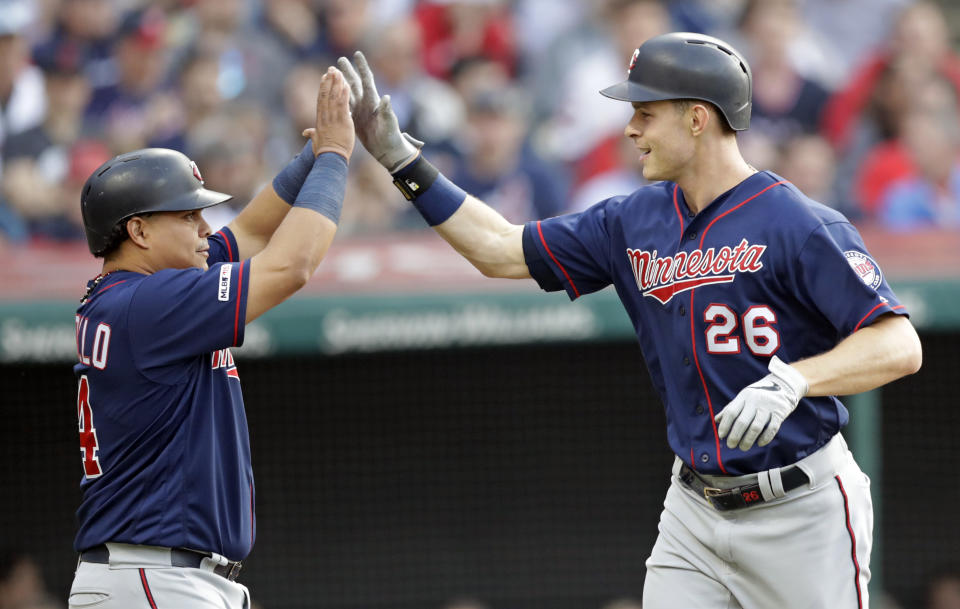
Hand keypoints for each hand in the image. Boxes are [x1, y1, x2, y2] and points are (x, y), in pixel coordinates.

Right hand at [302, 67, 354, 160]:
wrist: (330, 158)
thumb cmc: (324, 152)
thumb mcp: (316, 141)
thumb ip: (312, 134)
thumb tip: (306, 132)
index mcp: (319, 120)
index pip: (320, 100)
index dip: (322, 87)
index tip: (324, 77)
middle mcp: (325, 116)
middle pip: (325, 94)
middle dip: (329, 80)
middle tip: (332, 68)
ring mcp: (333, 118)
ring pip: (334, 96)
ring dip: (337, 83)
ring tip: (339, 71)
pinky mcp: (343, 121)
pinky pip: (343, 104)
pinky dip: (345, 93)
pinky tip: (347, 84)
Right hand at [337, 50, 420, 171]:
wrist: (387, 150)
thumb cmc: (391, 136)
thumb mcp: (389, 123)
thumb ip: (386, 110)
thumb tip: (386, 98)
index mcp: (373, 101)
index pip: (366, 80)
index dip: (362, 67)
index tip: (357, 54)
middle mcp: (366, 103)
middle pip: (354, 83)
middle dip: (347, 72)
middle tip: (339, 60)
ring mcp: (360, 110)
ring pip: (347, 93)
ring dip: (339, 84)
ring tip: (331, 75)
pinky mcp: (355, 119)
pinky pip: (344, 107)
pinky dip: (337, 100)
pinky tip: (329, 95)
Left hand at [715, 356, 808, 450]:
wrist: (784, 385)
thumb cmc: (759, 394)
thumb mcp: (744, 397)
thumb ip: (731, 408)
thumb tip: (717, 420)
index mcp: (744, 396)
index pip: (731, 411)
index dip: (725, 425)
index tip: (721, 435)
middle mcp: (755, 400)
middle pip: (742, 421)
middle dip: (735, 436)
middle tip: (731, 445)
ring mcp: (768, 406)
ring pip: (756, 427)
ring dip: (748, 440)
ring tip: (743, 447)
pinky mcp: (780, 412)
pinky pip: (772, 428)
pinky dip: (765, 438)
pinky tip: (759, 443)